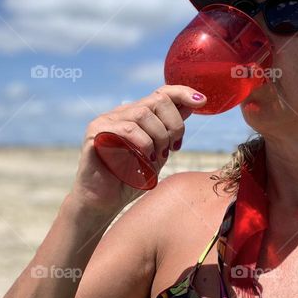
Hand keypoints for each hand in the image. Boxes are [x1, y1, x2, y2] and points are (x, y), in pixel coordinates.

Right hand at [71, 85, 206, 215]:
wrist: (102, 203)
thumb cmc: (129, 180)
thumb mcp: (158, 154)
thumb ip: (170, 131)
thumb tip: (192, 106)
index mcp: (135, 116)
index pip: (162, 93)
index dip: (183, 93)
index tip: (202, 102)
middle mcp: (120, 114)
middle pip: (157, 100)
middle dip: (174, 125)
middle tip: (172, 149)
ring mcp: (105, 122)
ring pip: (143, 114)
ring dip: (158, 137)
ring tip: (155, 159)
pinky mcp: (95, 135)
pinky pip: (126, 130)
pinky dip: (142, 145)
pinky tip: (143, 160)